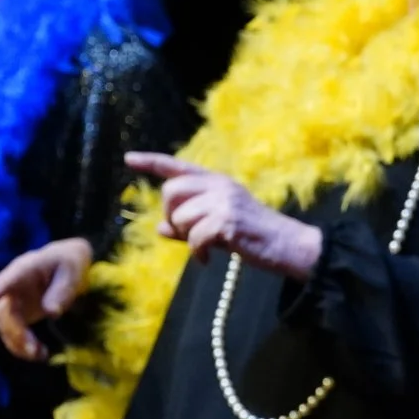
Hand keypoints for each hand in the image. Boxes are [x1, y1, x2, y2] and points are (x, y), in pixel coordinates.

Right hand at [0, 236, 94, 360]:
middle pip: (3, 311)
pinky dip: (22, 347)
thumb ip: (62, 290)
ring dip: (18, 343)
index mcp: (24, 268)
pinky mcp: (17, 316)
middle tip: (33, 348)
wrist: (65, 265)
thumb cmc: (68, 264)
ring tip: (40, 354)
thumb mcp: (72, 273)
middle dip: (15, 331)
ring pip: (5, 326)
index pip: (8, 279)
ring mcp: (12, 302)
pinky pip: (13, 334)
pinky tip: (40, 355)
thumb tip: (52, 313)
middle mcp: (11, 287)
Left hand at [125, 152, 324, 279]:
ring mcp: (224, 202)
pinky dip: (198, 253)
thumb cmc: (255, 236)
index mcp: (218, 182)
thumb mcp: (220, 226)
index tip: (129, 159)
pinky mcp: (228, 221)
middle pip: (171, 192)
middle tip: (185, 233)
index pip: (179, 167)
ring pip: (181, 218)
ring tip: (204, 247)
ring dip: (187, 238)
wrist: (289, 245)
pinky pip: (194, 238)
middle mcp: (220, 186)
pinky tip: (207, 259)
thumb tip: (159, 229)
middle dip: (171, 215)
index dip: (151, 162)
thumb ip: (189, 225)